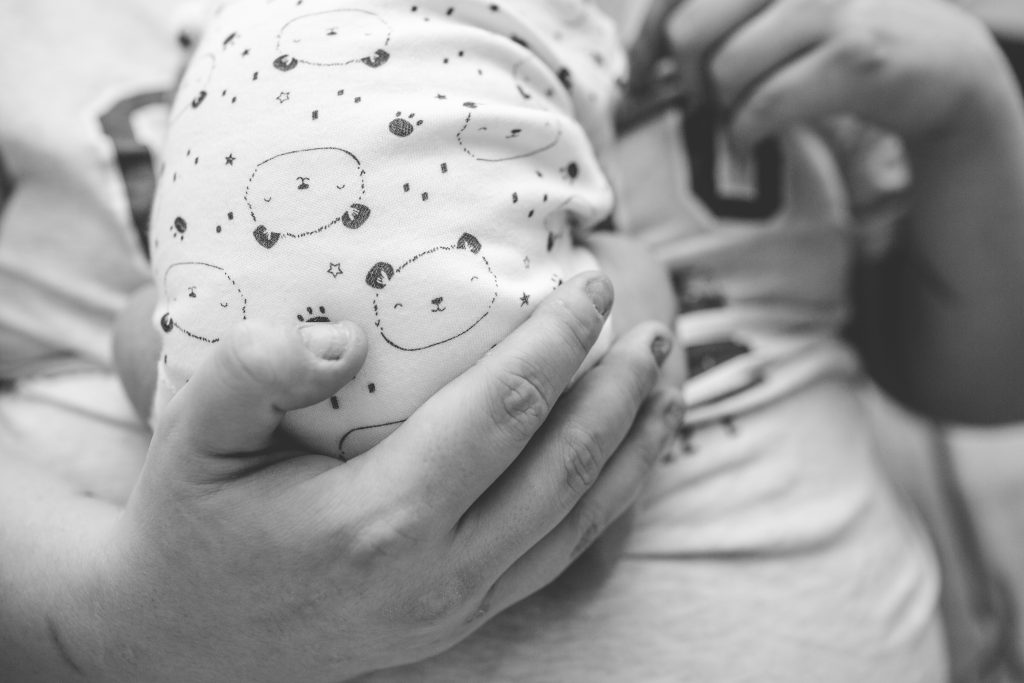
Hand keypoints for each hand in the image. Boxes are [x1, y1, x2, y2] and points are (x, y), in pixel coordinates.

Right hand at [64, 273, 681, 682]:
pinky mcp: (461, 623)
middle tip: (656, 333)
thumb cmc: (187, 526)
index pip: (504, 410)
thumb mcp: (191, 440)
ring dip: (633, 451)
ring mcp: (457, 607)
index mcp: (378, 519)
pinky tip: (623, 467)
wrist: (178, 643)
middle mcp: (436, 571)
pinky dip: (606, 507)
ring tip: (665, 393)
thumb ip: (255, 373)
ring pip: (580, 522)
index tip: (593, 288)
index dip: (559, 341)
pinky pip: (559, 560)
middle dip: (620, 392)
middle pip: (565, 467)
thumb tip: (347, 338)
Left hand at [638, 0, 1009, 145]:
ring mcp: (826, 3)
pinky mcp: (854, 54)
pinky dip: (747, 131)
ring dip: (722, 108)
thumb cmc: (827, 37)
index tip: (639, 76)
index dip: (645, 38)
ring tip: (739, 115)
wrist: (932, 58)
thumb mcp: (767, 14)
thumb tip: (635, 60)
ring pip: (725, 71)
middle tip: (702, 99)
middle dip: (684, 80)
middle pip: (689, 33)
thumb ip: (711, 19)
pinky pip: (765, 104)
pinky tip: (751, 136)